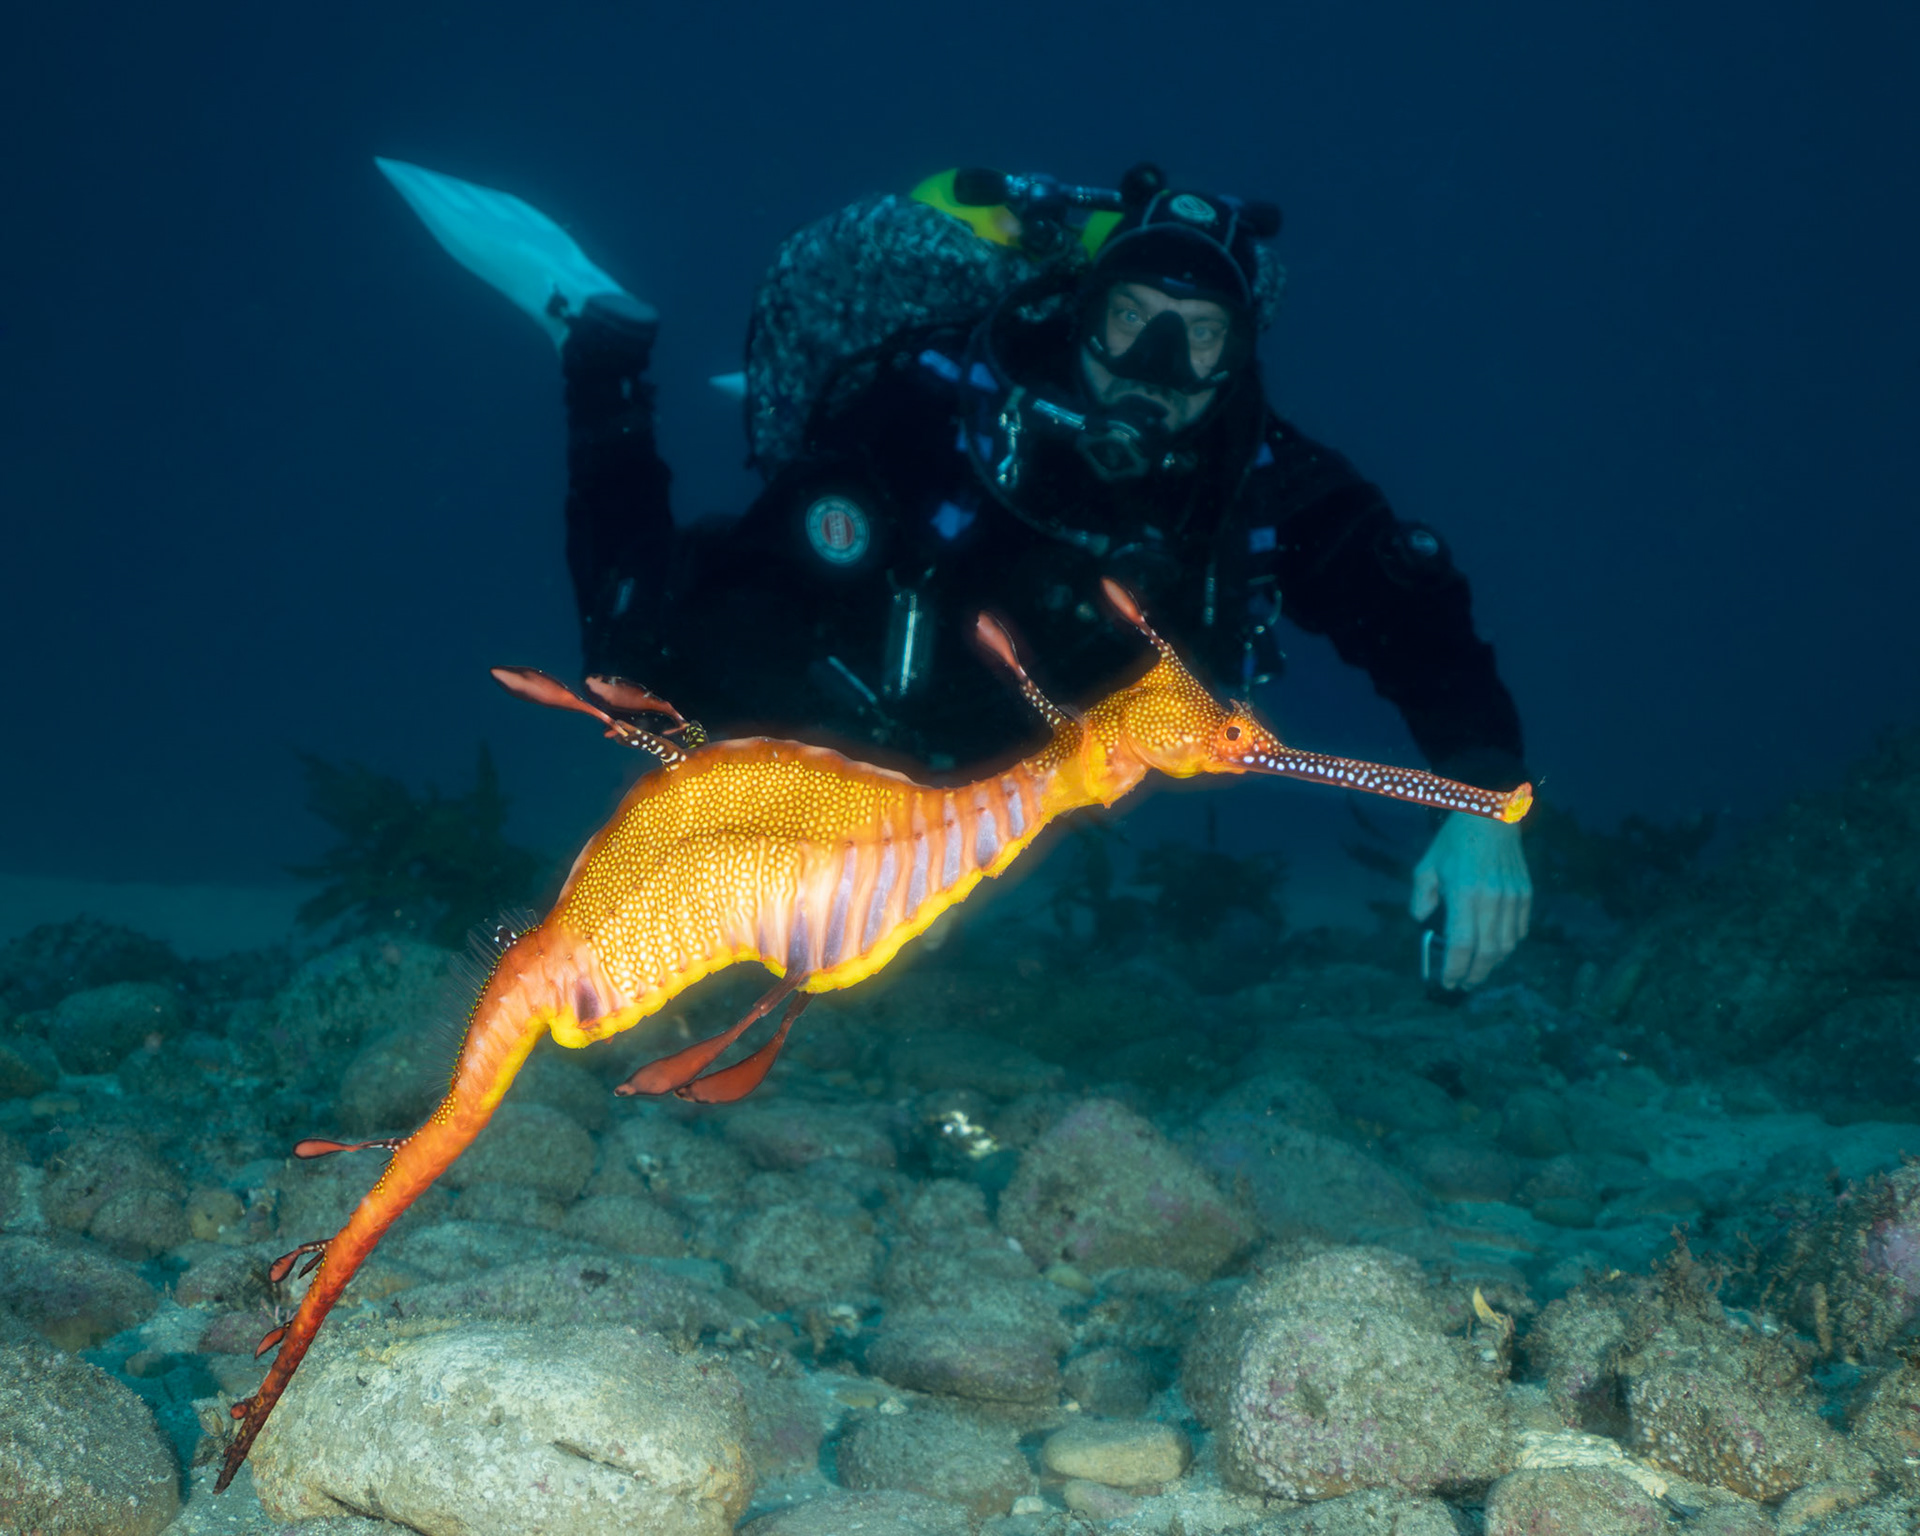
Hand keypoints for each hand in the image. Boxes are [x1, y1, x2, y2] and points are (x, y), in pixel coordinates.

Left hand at [1410, 811, 1531, 988]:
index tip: (1448, 982)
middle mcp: (1492, 900)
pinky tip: (1495, 948)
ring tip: (1477, 971)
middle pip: (1488, 952)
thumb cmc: (1454, 840)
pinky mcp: (1526, 894)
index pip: (1462, 945)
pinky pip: (1520, 930)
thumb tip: (1422, 922)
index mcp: (1464, 894)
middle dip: (1475, 975)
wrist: (1491, 814)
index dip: (1455, 969)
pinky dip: (1508, 945)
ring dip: (1492, 964)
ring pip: (1507, 945)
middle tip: (1463, 985)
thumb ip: (1420, 897)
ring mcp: (1513, 898)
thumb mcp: (1426, 865)